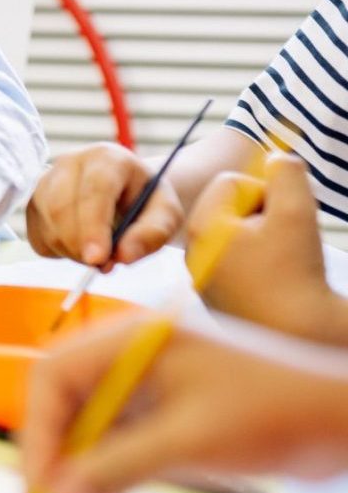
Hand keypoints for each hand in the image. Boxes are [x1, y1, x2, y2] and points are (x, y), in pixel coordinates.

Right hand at [22, 315, 347, 492]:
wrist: (340, 420)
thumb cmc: (278, 410)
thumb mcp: (188, 440)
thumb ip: (117, 467)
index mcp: (132, 339)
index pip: (54, 375)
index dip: (39, 429)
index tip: (41, 479)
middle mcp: (131, 356)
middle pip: (64, 400)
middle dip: (55, 453)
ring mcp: (148, 385)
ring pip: (87, 426)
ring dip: (78, 469)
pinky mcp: (164, 415)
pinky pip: (116, 442)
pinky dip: (105, 473)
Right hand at [26, 143, 183, 267]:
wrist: (128, 194)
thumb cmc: (147, 202)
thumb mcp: (166, 215)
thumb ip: (152, 234)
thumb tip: (122, 257)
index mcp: (107, 158)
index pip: (94, 189)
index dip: (93, 225)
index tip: (97, 259)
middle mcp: (70, 163)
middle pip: (60, 207)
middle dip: (79, 245)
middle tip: (104, 266)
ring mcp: (46, 181)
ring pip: (47, 224)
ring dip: (71, 251)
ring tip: (99, 253)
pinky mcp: (33, 203)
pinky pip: (37, 236)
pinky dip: (58, 252)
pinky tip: (80, 245)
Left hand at [191, 154, 347, 344]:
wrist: (300, 335)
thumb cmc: (296, 273)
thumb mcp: (297, 212)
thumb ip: (287, 174)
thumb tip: (276, 157)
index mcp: (201, 228)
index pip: (230, 183)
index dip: (265, 192)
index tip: (280, 220)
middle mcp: (193, 252)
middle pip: (232, 208)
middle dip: (264, 214)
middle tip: (283, 240)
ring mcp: (205, 276)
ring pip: (239, 234)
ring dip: (265, 238)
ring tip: (282, 262)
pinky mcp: (220, 296)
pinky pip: (240, 261)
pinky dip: (262, 263)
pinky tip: (277, 280)